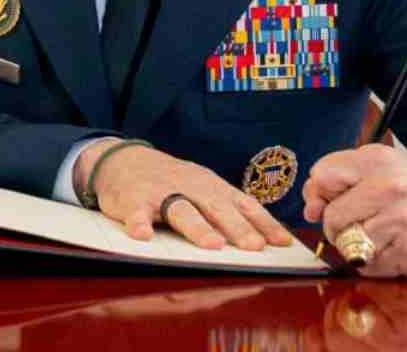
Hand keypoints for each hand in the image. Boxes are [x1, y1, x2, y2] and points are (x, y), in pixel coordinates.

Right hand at [78, 140, 294, 250]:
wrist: (123, 160)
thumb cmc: (171, 182)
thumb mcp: (202, 189)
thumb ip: (228, 209)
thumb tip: (265, 239)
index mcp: (211, 187)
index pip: (243, 204)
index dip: (263, 223)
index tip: (282, 243)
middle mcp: (190, 187)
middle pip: (216, 207)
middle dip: (237, 227)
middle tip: (254, 246)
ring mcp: (161, 192)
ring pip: (181, 210)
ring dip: (198, 227)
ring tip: (213, 245)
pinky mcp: (132, 199)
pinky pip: (136, 211)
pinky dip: (139, 222)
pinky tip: (143, 235)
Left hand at [301, 144, 406, 278]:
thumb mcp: (373, 169)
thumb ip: (333, 179)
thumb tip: (310, 208)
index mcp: (379, 160)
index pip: (323, 176)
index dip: (321, 192)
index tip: (333, 197)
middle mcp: (394, 188)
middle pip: (332, 217)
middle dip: (336, 225)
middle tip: (356, 221)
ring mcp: (405, 223)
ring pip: (348, 246)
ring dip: (354, 246)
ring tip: (376, 234)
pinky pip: (369, 267)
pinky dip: (373, 262)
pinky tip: (391, 247)